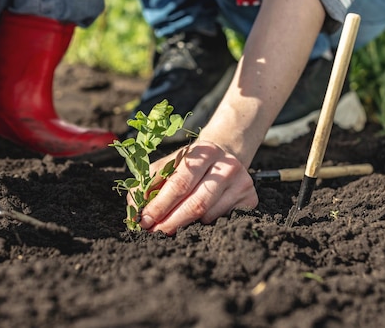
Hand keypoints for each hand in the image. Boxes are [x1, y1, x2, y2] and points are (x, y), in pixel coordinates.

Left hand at [131, 140, 258, 234]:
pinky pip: (221, 220)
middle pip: (196, 203)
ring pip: (208, 214)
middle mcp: (226, 166)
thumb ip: (149, 182)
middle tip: (153, 232)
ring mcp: (242, 182)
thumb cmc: (192, 164)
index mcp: (203, 152)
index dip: (160, 204)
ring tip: (170, 225)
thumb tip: (135, 209)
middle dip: (170, 221)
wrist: (226, 153)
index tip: (144, 220)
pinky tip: (197, 218)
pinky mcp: (250, 198)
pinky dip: (204, 222)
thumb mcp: (170, 164)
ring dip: (185, 224)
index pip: (179, 183)